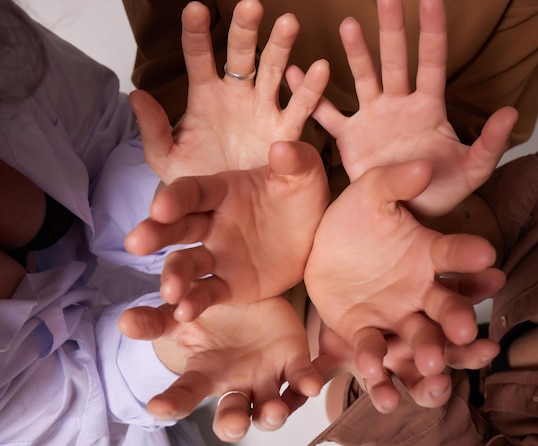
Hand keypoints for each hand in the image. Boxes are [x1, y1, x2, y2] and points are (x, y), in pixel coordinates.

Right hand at [118, 296, 322, 442]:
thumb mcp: (181, 313)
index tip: (157, 407)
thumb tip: (124, 322)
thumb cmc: (209, 313)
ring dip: (270, 414)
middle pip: (232, 415)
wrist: (248, 299)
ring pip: (268, 408)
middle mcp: (235, 385)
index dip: (172, 403)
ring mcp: (265, 379)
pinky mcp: (292, 364)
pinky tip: (310, 385)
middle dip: (231, 424)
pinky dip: (305, 383)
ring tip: (271, 410)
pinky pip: (300, 379)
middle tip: (230, 425)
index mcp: (205, 374)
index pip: (184, 394)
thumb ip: (155, 320)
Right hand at [125, 140, 328, 320]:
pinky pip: (207, 293)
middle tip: (136, 243)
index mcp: (224, 191)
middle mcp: (212, 223)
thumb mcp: (307, 174)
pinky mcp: (228, 285)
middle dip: (156, 233)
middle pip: (178, 227)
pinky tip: (184, 313)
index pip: (193, 191)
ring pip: (186, 264)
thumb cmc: (304, 197)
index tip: (160, 206)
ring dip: (174, 275)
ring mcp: (217, 255)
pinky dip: (194, 302)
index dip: (176, 198)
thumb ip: (296, 159)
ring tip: (170, 291)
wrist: (316, 238)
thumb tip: (281, 149)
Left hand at [130, 0, 329, 182]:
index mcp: (205, 96)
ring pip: (274, 70)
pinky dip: (310, 88)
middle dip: (245, 30)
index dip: (197, 33)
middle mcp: (236, 95)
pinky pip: (300, 106)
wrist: (224, 208)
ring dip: (281, 46)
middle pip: (241, 54)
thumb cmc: (194, 177)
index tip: (196, 9)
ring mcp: (262, 109)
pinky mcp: (285, 130)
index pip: (199, 56)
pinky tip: (319, 68)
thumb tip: (136, 95)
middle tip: (251, 6)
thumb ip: (153, 129)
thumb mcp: (167, 158)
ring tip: (288, 24)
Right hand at [286, 0, 517, 215]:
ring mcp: (372, 118)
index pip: (432, 61)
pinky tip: (297, 74)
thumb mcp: (472, 171)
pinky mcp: (350, 138)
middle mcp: (399, 105)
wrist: (407, 213)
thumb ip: (489, 144)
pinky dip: (312, 98)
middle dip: (392, 28)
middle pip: (395, 59)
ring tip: (349, 25)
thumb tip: (511, 112)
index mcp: (428, 108)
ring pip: (363, 77)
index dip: (431, 30)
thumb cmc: (442, 191)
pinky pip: (328, 114)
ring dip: (356, 52)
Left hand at [304, 159, 498, 393]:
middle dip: (458, 318)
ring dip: (427, 351)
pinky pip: (373, 351)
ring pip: (418, 337)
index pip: (455, 254)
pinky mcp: (364, 333)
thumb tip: (423, 165)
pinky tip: (375, 379)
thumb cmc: (353, 218)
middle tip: (465, 329)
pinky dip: (376, 366)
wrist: (318, 247)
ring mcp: (395, 315)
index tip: (488, 257)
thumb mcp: (369, 193)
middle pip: (446, 306)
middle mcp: (420, 289)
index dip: (471, 256)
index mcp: (427, 253)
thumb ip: (395, 182)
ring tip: (431, 366)